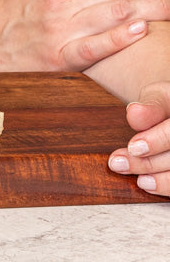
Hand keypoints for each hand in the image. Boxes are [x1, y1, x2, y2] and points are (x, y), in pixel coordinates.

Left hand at [108, 81, 169, 197]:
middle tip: (117, 164)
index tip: (133, 148)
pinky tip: (147, 183)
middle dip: (148, 163)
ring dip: (158, 180)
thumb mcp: (158, 97)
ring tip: (135, 178)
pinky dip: (165, 186)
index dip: (156, 142)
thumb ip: (150, 106)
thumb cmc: (165, 104)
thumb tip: (134, 113)